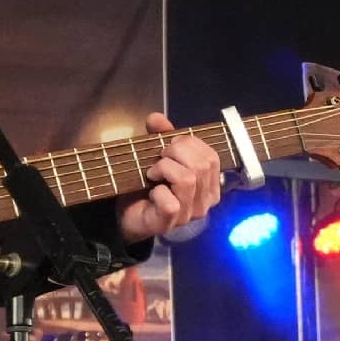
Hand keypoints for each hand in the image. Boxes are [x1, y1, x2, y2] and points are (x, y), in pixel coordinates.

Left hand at [116, 112, 220, 241]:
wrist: (127, 214)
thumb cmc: (148, 185)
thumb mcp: (156, 155)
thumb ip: (160, 136)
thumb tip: (156, 118)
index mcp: (209, 183)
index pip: (211, 157)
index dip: (188, 144)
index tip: (168, 147)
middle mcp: (205, 201)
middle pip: (201, 165)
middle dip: (175, 153)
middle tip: (157, 159)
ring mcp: (190, 214)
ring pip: (187, 179)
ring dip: (164, 169)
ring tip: (151, 174)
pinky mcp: (170, 222)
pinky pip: (171, 202)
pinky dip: (157, 192)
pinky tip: (151, 193)